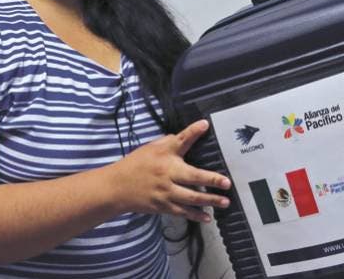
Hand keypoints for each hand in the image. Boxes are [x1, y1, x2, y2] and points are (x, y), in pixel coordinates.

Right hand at [110, 119, 231, 222]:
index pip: (180, 141)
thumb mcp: (152, 148)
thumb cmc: (136, 164)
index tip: (205, 125)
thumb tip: (190, 134)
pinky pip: (182, 212)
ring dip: (209, 201)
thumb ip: (171, 142)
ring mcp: (165, 193)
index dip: (192, 132)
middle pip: (192, 177)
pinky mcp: (162, 207)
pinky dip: (195, 215)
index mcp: (164, 157)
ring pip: (190, 198)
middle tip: (227, 184)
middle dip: (211, 181)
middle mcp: (166, 175)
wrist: (116, 187)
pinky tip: (207, 217)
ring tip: (224, 202)